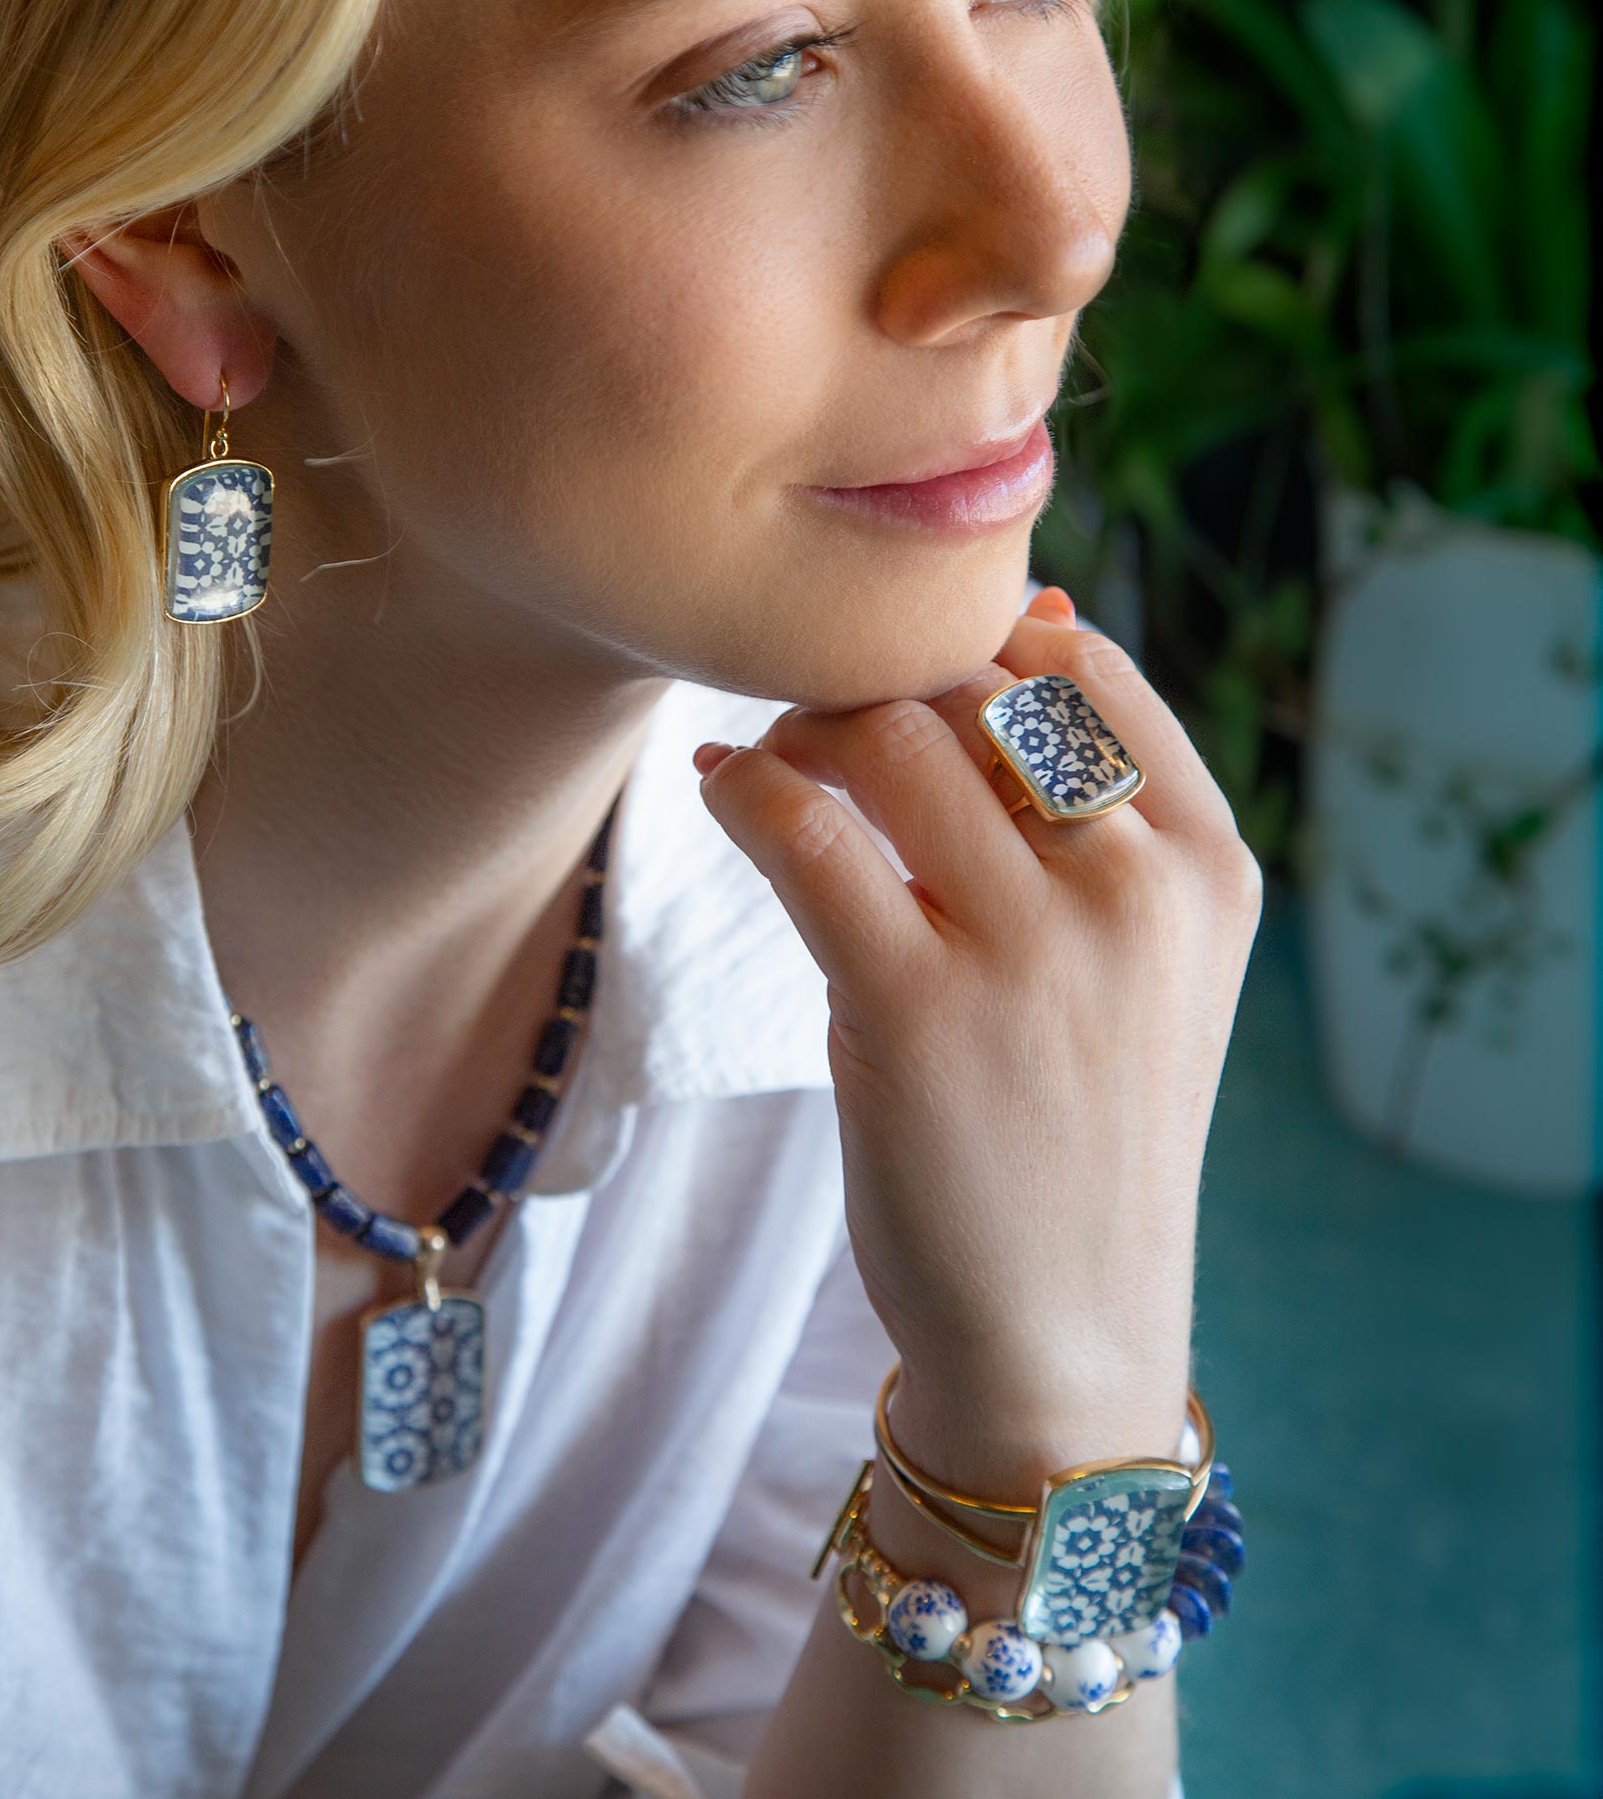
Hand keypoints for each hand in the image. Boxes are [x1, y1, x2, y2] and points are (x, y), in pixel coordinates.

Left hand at [692, 587, 1261, 1478]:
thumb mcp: (1147, 956)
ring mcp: (1033, 951)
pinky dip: (743, 787)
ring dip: (806, 730)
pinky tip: (723, 792)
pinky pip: (802, 827)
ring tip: (775, 766)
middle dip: (876, 688)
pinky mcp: (916, 1009)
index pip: (1085, 668)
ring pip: (885, 736)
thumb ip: (1101, 800)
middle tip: (818, 730)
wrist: (1062, 1322)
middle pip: (971, 688)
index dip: (976, 652)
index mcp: (1208, 865)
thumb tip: (1035, 610)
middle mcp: (1138, 892)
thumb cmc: (1083, 1117)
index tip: (913, 691)